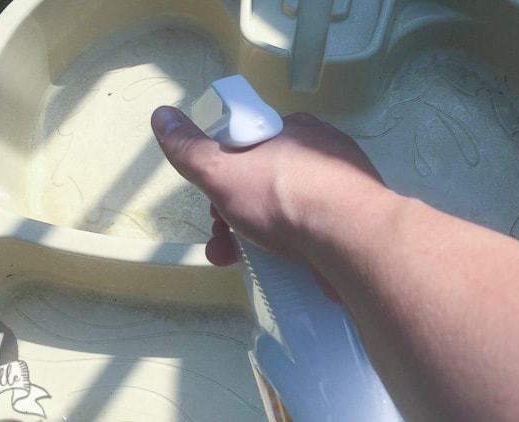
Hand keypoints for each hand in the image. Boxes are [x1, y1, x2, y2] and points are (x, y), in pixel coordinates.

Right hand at [151, 106, 384, 265]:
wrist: (353, 239)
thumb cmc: (282, 197)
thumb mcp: (221, 170)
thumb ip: (189, 149)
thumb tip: (161, 115)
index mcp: (295, 129)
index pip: (249, 147)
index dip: (223, 177)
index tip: (213, 205)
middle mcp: (323, 154)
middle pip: (266, 183)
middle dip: (234, 215)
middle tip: (222, 243)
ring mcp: (344, 191)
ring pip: (288, 212)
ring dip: (256, 238)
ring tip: (240, 264)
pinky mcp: (357, 225)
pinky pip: (315, 233)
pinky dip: (291, 249)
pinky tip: (279, 269)